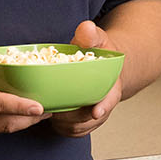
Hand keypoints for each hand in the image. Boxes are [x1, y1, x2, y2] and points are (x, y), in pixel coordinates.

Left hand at [50, 21, 123, 137]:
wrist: (101, 65)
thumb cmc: (98, 53)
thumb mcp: (97, 40)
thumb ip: (91, 35)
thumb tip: (87, 28)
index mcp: (111, 85)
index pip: (110, 98)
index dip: (104, 106)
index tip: (96, 111)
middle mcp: (104, 103)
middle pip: (91, 119)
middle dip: (73, 117)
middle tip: (55, 109)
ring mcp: (93, 115)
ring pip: (80, 128)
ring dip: (64, 123)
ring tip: (50, 109)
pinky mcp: (82, 121)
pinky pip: (73, 131)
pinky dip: (61, 128)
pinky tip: (51, 116)